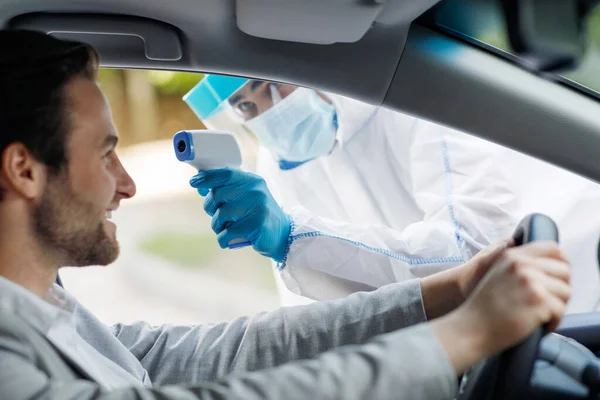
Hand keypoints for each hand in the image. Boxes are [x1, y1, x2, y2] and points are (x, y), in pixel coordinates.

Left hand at [189, 168, 290, 260]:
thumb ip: (227, 190)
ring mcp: (258, 208)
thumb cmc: (256, 215)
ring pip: (220, 216)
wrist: (282, 234)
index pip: (225, 174)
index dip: (207, 178)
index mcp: (252, 181)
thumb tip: (200, 185)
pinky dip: (223, 240)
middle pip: (217, 195)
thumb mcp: (246, 197)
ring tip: (227, 229)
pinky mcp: (257, 225)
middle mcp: (256, 191)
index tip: (194, 182)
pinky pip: (226, 233)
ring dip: (217, 226)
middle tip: (218, 216)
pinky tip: (230, 240)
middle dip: (210, 208)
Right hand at [433, 241, 570, 373]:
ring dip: (556, 307)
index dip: (561, 263)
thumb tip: (551, 266)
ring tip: (540, 317)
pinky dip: (552, 323)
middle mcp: (522, 265)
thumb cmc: (484, 307)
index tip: (559, 277)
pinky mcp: (539, 301)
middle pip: (564, 271)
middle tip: (547, 303)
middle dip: (560, 289)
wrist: (471, 328)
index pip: (552, 248)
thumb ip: (520, 265)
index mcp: (513, 256)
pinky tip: (538, 326)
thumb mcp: (496, 273)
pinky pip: (560, 310)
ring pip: (566, 292)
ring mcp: (531, 283)